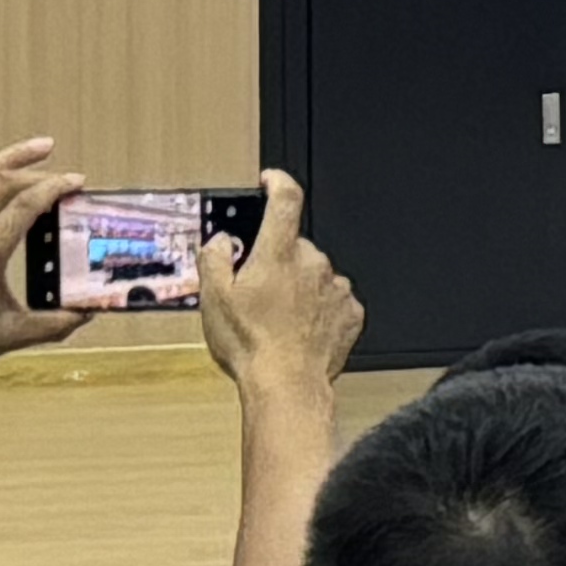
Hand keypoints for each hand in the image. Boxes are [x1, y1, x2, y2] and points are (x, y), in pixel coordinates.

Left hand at [0, 137, 87, 384]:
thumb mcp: (9, 336)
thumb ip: (52, 324)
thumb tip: (87, 312)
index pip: (25, 205)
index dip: (55, 188)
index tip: (77, 183)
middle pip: (3, 183)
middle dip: (40, 171)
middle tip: (66, 174)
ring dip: (10, 157)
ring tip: (40, 147)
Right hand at [192, 171, 363, 396]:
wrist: (287, 385)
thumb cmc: (251, 346)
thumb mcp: (214, 300)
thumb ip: (214, 260)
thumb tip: (220, 241)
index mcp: (279, 254)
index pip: (286, 200)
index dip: (278, 183)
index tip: (270, 180)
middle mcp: (314, 263)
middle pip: (295, 247)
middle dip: (278, 262)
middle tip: (258, 292)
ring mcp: (336, 288)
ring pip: (315, 275)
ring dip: (299, 289)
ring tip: (278, 322)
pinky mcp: (350, 313)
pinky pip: (332, 301)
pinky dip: (318, 311)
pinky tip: (299, 332)